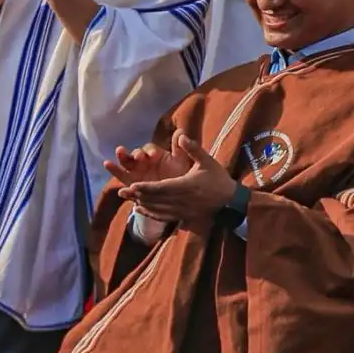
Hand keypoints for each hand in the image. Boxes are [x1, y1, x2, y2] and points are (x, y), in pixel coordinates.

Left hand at [117, 131, 239, 223]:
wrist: (230, 201)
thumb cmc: (218, 179)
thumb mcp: (207, 161)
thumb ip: (193, 149)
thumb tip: (181, 135)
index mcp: (186, 186)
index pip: (161, 188)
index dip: (146, 187)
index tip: (132, 185)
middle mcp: (181, 200)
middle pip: (156, 199)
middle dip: (138, 195)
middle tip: (122, 191)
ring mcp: (181, 210)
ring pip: (157, 209)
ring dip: (141, 204)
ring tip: (127, 198)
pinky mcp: (182, 216)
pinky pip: (162, 217)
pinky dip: (149, 213)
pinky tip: (139, 209)